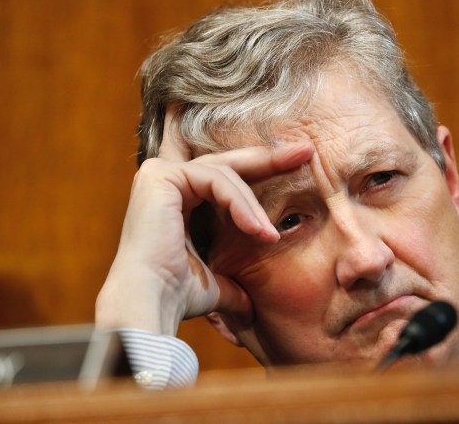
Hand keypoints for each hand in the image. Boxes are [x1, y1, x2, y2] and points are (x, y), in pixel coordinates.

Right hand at [96, 110, 312, 335]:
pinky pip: (213, 180)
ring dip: (253, 207)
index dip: (263, 169)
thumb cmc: (177, 296)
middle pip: (227, 163)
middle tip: (307, 151)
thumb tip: (251, 308)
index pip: (226, 177)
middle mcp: (165, 180)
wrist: (151, 304)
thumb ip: (233, 285)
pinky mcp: (161, 177)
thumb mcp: (215, 284)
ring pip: (224, 175)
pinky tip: (255, 229)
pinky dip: (239, 204)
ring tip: (270, 236)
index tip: (301, 163)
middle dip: (270, 158)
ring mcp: (160, 174)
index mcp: (176, 198)